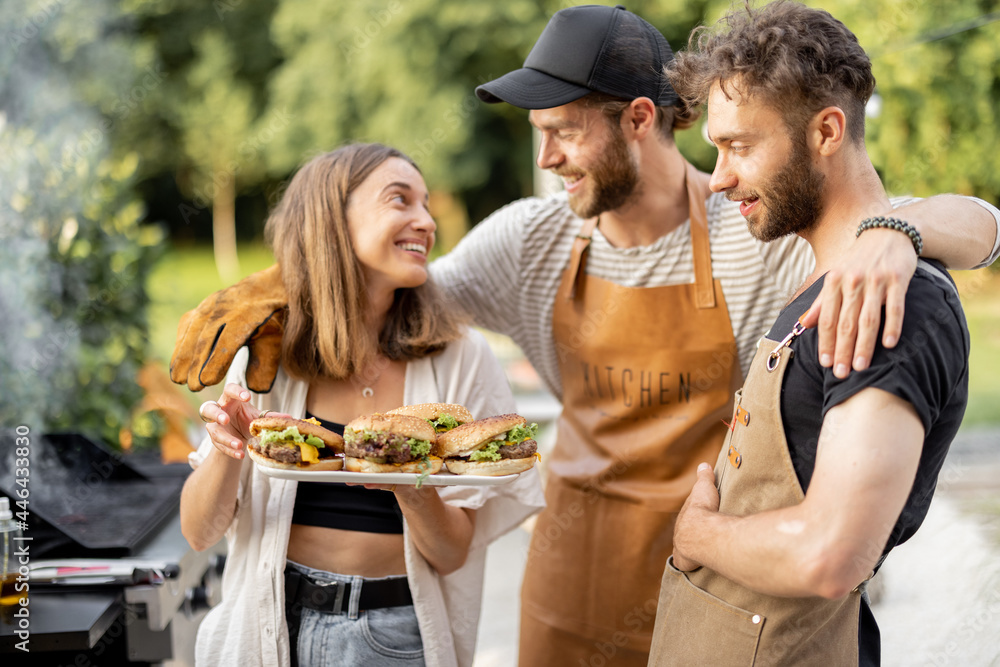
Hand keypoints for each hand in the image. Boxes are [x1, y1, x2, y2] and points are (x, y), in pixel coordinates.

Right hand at [171, 264, 288, 392]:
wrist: (265, 289)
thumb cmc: (270, 322)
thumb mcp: (274, 342)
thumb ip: (265, 366)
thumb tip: (255, 390)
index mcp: (247, 315)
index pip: (228, 341)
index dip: (216, 362)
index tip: (207, 382)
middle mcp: (226, 306)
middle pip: (206, 337)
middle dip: (196, 364)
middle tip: (192, 388)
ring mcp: (211, 304)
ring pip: (192, 331)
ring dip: (183, 356)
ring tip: (179, 379)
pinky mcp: (201, 307)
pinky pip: (187, 326)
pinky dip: (180, 345)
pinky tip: (177, 363)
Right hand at [198, 383, 287, 459]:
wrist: (238, 435)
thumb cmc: (246, 419)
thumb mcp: (257, 417)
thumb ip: (270, 417)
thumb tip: (289, 417)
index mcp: (230, 399)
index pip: (229, 390)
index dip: (236, 392)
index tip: (248, 396)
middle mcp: (219, 410)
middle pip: (208, 408)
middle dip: (216, 414)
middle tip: (226, 419)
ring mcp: (214, 426)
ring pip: (213, 430)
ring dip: (225, 438)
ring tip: (238, 444)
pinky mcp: (215, 439)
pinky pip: (219, 446)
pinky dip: (230, 451)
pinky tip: (241, 454)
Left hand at [672, 463, 719, 571]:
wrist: (699, 530)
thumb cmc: (703, 508)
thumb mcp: (705, 487)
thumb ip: (704, 476)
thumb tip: (704, 464)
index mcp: (686, 515)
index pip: (688, 516)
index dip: (694, 517)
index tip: (699, 519)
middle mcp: (680, 531)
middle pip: (685, 533)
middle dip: (691, 534)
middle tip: (701, 536)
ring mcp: (681, 546)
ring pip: (684, 548)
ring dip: (690, 550)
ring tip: (699, 552)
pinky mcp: (683, 561)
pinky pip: (684, 564)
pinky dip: (688, 565)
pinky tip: (692, 568)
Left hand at [801, 227, 915, 378]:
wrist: (887, 232)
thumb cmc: (858, 260)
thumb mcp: (835, 276)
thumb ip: (821, 301)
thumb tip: (805, 324)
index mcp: (834, 282)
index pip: (827, 319)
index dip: (825, 342)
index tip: (825, 364)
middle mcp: (853, 281)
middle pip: (845, 323)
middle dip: (842, 350)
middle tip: (841, 373)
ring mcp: (876, 280)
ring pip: (868, 319)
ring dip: (863, 345)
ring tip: (860, 367)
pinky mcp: (898, 278)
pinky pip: (895, 307)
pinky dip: (892, 326)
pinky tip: (889, 345)